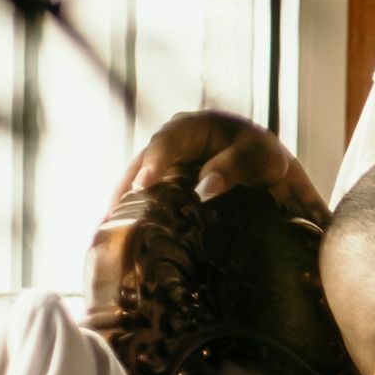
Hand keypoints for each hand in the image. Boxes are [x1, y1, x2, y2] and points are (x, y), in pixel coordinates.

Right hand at [110, 111, 329, 221]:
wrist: (268, 172)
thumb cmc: (261, 156)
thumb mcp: (257, 156)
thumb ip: (234, 166)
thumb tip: (204, 187)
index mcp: (190, 128)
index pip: (167, 141)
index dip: (154, 163)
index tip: (144, 185)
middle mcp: (167, 147)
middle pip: (140, 168)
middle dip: (124, 193)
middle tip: (110, 221)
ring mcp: (161, 171)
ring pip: (136, 188)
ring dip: (122, 212)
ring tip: (106, 238)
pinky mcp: (163, 193)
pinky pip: (144, 205)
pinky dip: (133, 222)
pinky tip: (120, 245)